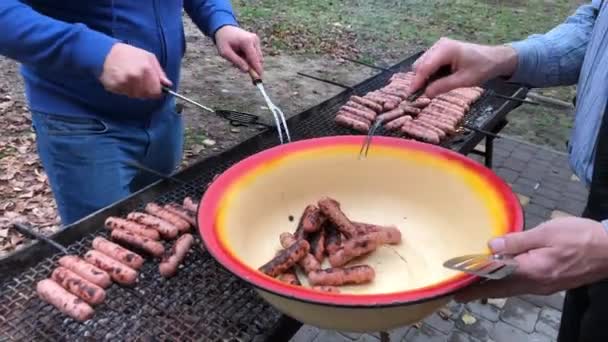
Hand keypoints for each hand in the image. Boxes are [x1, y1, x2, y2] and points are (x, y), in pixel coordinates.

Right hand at [99, 43, 171, 98]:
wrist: (105, 52)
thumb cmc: (128, 54)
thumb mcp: (148, 57)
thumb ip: (159, 72)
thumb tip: (168, 84)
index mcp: (146, 69)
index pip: (156, 90)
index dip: (156, 91)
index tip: (155, 90)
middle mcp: (136, 77)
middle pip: (146, 95)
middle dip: (145, 91)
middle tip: (140, 82)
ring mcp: (125, 82)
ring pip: (135, 95)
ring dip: (135, 90)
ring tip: (130, 79)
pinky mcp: (115, 87)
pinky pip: (125, 94)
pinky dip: (125, 90)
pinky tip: (122, 80)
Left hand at [215, 25, 262, 76]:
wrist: (224, 28)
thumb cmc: (223, 40)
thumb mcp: (225, 52)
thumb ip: (236, 61)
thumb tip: (247, 70)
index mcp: (246, 41)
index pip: (254, 58)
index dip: (257, 69)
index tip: (259, 78)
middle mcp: (254, 40)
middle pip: (258, 59)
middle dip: (251, 66)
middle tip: (241, 68)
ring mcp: (256, 40)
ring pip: (257, 58)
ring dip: (249, 61)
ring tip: (238, 56)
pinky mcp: (256, 41)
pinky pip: (256, 54)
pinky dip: (249, 57)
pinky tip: (241, 53)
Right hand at [410, 37, 517, 97]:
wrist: (494, 58)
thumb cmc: (482, 68)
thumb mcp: (464, 80)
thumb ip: (443, 86)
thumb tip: (426, 94)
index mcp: (446, 49)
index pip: (424, 67)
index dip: (416, 82)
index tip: (410, 95)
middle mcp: (439, 45)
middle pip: (419, 65)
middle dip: (418, 80)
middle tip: (420, 96)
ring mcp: (438, 46)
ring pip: (421, 64)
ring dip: (423, 77)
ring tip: (429, 90)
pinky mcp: (439, 51)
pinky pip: (427, 63)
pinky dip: (428, 74)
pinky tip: (434, 82)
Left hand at [455, 217, 607, 301]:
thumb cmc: (581, 237)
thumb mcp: (546, 232)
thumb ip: (517, 241)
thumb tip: (491, 246)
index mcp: (531, 270)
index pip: (495, 277)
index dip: (475, 279)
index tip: (457, 283)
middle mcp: (535, 284)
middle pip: (500, 290)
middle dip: (478, 292)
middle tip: (458, 294)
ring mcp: (544, 286)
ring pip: (511, 290)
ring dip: (492, 289)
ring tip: (474, 286)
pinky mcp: (551, 284)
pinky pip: (522, 286)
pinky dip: (507, 284)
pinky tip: (502, 278)